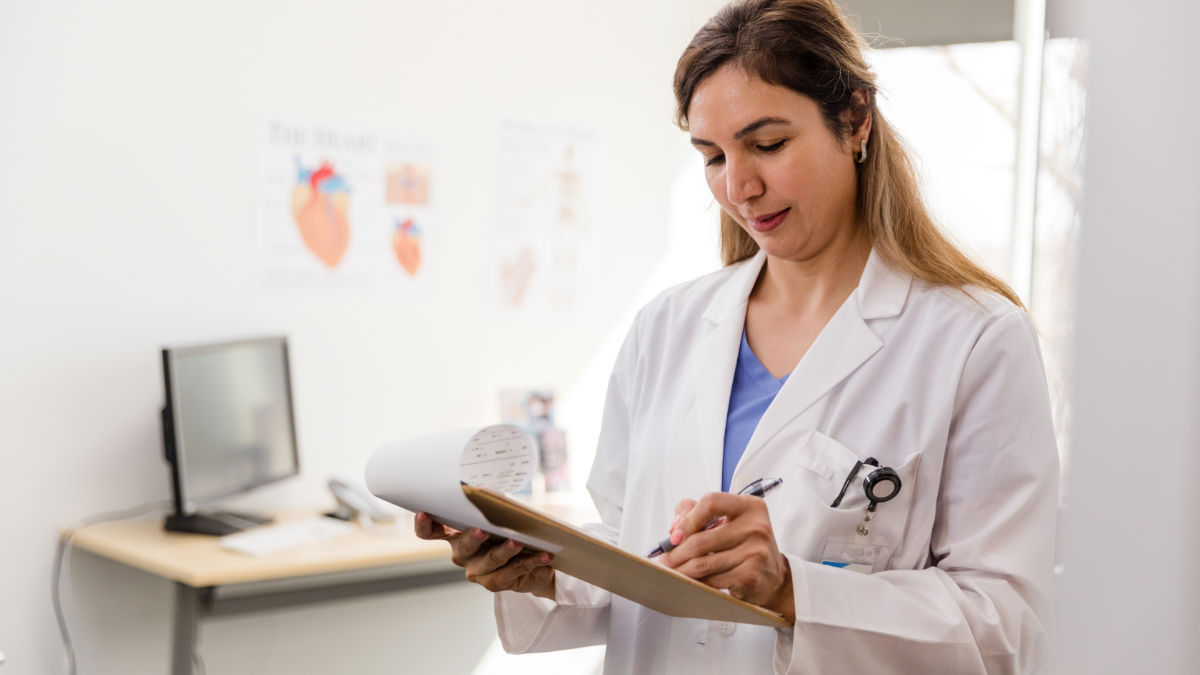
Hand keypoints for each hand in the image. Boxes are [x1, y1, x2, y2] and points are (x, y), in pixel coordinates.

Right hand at [413, 512, 556, 598]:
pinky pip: (512, 572)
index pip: (431, 531)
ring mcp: (476, 571)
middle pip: (462, 547)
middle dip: (473, 537)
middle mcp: (461, 554)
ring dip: (505, 551)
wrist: (534, 562)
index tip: (425, 512)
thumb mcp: (500, 517)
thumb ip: (491, 509)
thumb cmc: (511, 531)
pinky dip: (530, 562)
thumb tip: (494, 496)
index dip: (424, 524)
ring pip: (489, 561)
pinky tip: (544, 556)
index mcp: (456, 534)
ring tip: (519, 542)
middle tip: (483, 529)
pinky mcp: (494, 584)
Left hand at [659, 494, 794, 621]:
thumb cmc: (746, 546)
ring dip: (681, 570)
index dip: (687, 519)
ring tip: (672, 571)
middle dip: (676, 553)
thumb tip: (675, 525)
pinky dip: (696, 582)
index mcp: (750, 507)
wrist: (774, 578)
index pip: (711, 502)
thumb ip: (699, 511)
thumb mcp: (729, 521)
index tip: (674, 535)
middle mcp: (756, 527)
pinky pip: (711, 580)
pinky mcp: (750, 576)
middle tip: (665, 559)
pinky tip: (692, 581)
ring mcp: (755, 552)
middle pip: (701, 539)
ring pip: (702, 563)